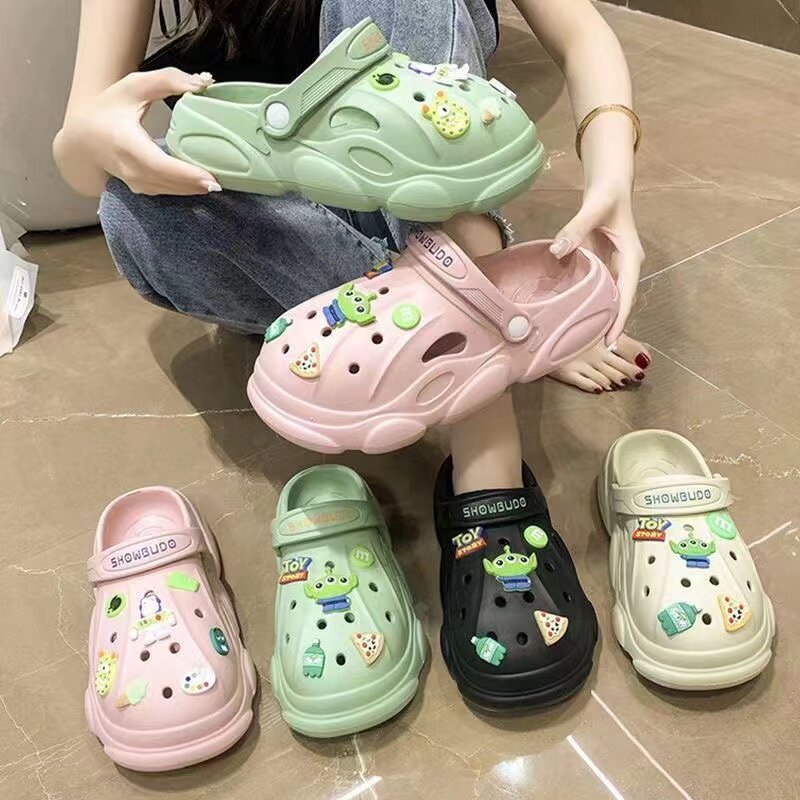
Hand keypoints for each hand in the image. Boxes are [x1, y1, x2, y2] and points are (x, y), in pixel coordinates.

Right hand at [54, 68, 219, 196]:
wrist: (83, 141)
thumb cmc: (108, 110)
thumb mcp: (133, 86)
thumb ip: (167, 80)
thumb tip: (202, 83)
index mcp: (125, 144)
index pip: (159, 165)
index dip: (186, 174)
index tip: (211, 178)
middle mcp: (130, 169)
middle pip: (170, 183)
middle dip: (198, 184)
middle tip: (226, 180)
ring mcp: (136, 184)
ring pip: (172, 191)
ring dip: (196, 189)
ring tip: (221, 182)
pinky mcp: (143, 190)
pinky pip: (169, 192)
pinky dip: (188, 189)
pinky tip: (205, 183)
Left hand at [549, 181, 644, 344]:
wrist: (609, 185)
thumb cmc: (606, 196)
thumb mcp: (592, 210)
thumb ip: (574, 229)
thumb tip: (557, 251)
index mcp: (630, 258)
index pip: (627, 294)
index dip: (619, 318)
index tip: (611, 340)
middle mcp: (626, 266)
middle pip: (619, 301)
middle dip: (609, 323)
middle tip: (590, 347)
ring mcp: (615, 266)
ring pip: (609, 296)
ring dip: (599, 315)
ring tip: (581, 337)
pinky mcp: (603, 264)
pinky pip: (598, 287)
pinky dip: (589, 300)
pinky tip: (573, 313)